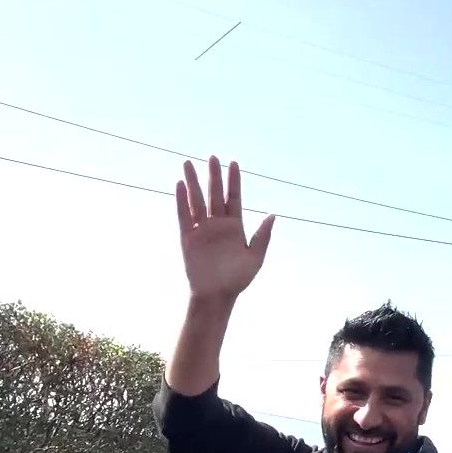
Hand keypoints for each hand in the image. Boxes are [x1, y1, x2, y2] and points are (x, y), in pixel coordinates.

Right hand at [176, 157, 274, 301]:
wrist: (216, 296)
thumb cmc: (237, 280)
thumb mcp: (255, 257)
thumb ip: (262, 236)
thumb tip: (272, 215)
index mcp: (235, 227)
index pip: (234, 198)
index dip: (234, 181)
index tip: (233, 163)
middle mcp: (218, 225)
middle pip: (214, 194)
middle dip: (213, 176)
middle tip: (212, 156)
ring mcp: (202, 230)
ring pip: (196, 200)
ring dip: (193, 183)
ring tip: (188, 163)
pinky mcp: (188, 238)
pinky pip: (183, 215)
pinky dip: (181, 201)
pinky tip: (179, 185)